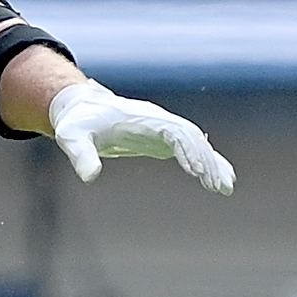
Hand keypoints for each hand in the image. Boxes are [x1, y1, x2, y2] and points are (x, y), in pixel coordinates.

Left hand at [45, 79, 235, 194]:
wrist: (80, 107)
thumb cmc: (77, 122)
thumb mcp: (72, 138)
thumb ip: (80, 155)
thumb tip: (90, 177)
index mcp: (142, 118)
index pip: (174, 131)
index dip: (189, 149)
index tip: (198, 172)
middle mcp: (158, 121)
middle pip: (192, 137)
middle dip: (207, 161)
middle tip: (218, 188)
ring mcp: (162, 129)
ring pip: (196, 143)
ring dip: (212, 164)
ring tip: (224, 189)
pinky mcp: (162, 139)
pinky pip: (191, 149)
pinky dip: (207, 163)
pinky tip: (220, 181)